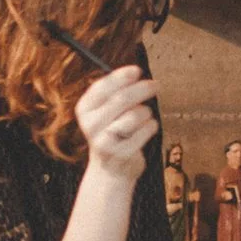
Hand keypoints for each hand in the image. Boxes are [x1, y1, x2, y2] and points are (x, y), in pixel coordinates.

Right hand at [75, 65, 158, 183]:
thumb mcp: (104, 111)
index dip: (121, 76)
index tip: (137, 70)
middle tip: (156, 84)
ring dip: (146, 112)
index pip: (102, 87)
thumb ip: (115, 92)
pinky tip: (147, 128)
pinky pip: (145, 130)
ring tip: (144, 116)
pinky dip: (151, 126)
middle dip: (142, 88)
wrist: (110, 171)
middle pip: (122, 98)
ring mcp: (105, 141)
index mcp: (84, 110)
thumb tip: (134, 71)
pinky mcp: (121, 153)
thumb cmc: (112, 133)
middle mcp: (90, 125)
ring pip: (135, 115)